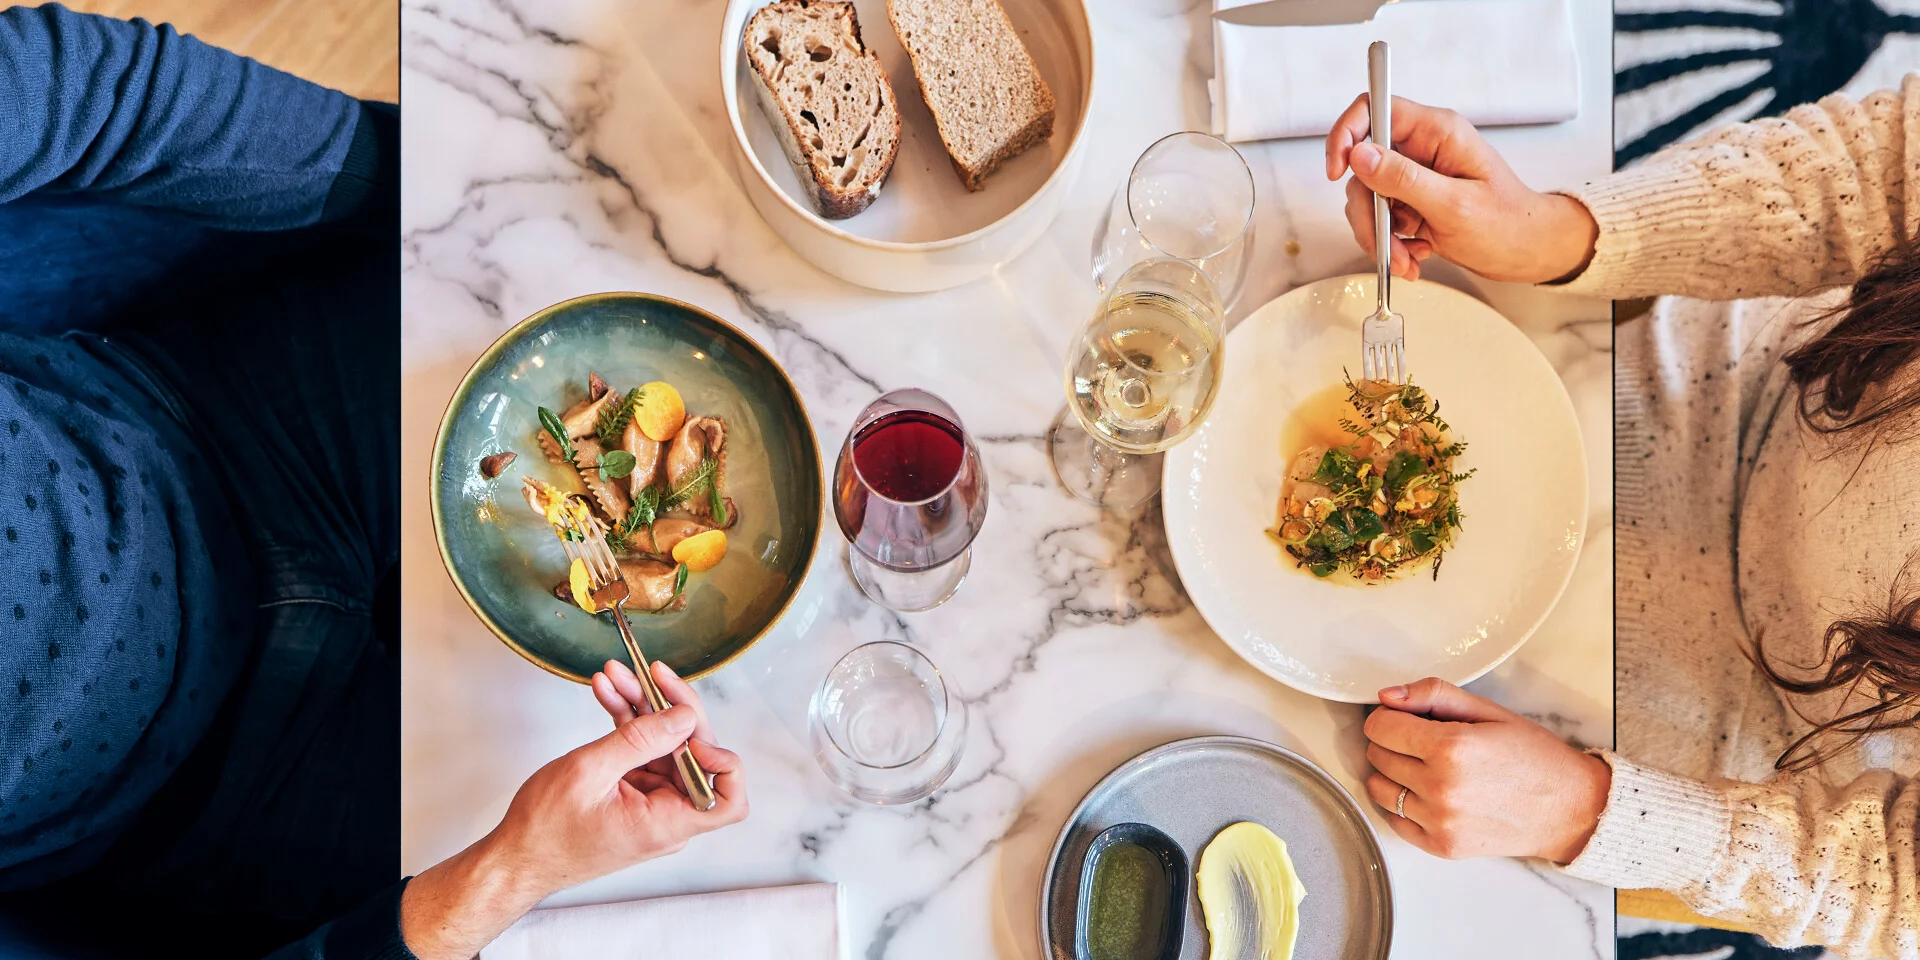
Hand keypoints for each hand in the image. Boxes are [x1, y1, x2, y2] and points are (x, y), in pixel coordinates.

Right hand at [400, 660, 746, 959]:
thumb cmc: (545, 831)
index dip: (721, 758)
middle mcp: (668, 816)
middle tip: (650, 675)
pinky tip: (609, 694)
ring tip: (615, 676)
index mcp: (667, 823)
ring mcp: (652, 804)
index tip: (687, 727)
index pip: (730, 799)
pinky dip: (627, 724)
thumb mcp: (589, 772)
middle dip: (671, 710)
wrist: (515, 857)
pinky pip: (641, 753)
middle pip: (696, 757)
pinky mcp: (634, 793)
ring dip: (642, 708)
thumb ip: (640, 740)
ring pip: (665, 747)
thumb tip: (683, 716)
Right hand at [1324, 94, 1598, 283]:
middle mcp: (1423, 148)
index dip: (1347, 134)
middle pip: (1363, 165)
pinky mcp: (1414, 200)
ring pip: (1368, 197)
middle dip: (1367, 210)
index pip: (1375, 109)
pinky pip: (1382, 217)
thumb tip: (1359, 155)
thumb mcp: (1453, 204)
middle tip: (1383, 242)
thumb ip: (1403, 178)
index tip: (1338, 170)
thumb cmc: (1508, 225)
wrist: (1529, 252)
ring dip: (1380, 235)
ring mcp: (1417, 175)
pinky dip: (1391, 243)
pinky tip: (1415, 253)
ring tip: (1406, 258)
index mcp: (1437, 133)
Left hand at [1362, 677, 1608, 862]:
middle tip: (1423, 740)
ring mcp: (1440, 822)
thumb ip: (1433, 695)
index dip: (1389, 716)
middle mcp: (1439, 788)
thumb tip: (1386, 696)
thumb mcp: (1488, 711)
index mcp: (1450, 748)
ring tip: (1424, 766)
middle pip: (1377, 756)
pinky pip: (1395, 821)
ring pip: (1379, 789)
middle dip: (1392, 742)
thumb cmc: (1533, 756)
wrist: (1570, 808)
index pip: (1380, 727)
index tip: (1405, 718)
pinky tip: (1427, 793)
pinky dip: (1402, 805)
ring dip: (1392, 774)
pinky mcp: (1442, 847)